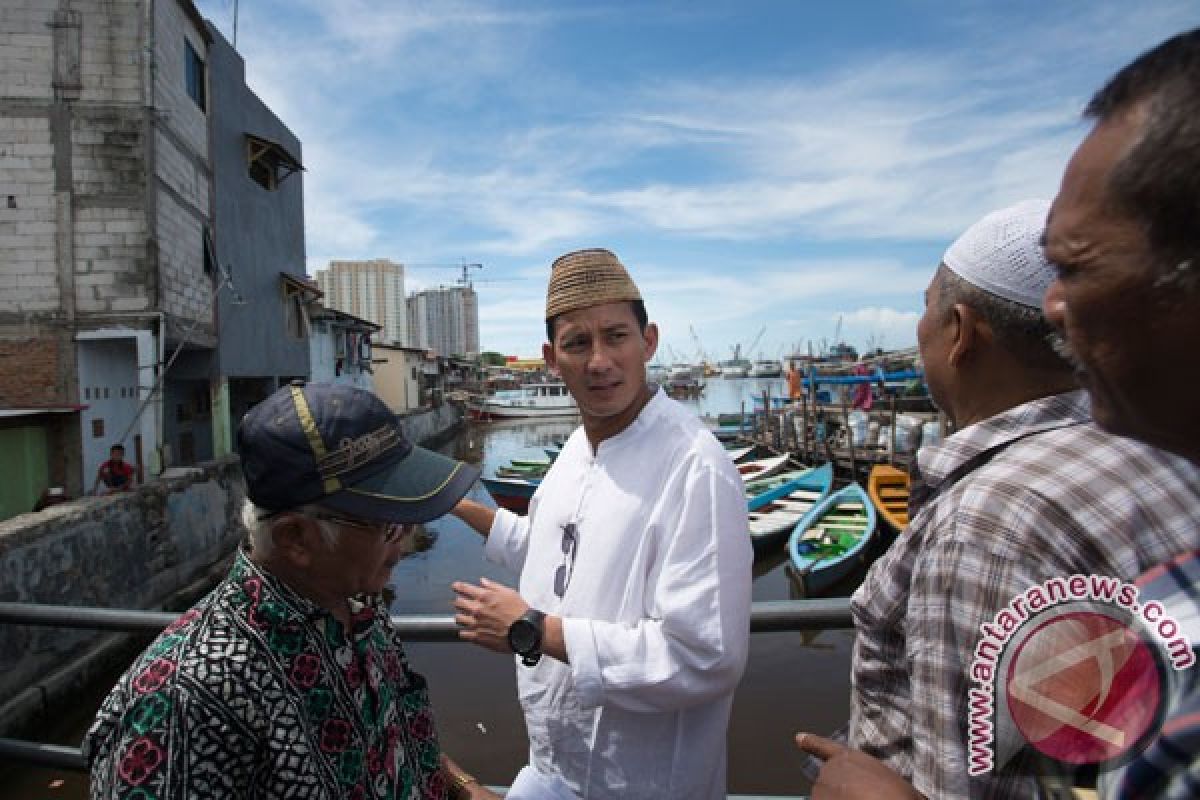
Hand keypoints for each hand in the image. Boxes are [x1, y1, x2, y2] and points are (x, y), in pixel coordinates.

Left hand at [451, 578, 528, 652]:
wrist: (525, 631)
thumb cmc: (519, 612)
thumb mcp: (509, 593)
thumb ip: (493, 586)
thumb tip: (482, 582)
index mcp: (484, 597)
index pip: (464, 589)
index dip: (458, 587)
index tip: (455, 587)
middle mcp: (477, 609)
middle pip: (458, 603)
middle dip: (458, 602)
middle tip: (460, 602)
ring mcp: (476, 624)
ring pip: (458, 619)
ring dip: (461, 616)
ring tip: (464, 617)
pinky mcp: (477, 637)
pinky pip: (463, 634)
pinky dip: (464, 631)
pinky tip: (468, 630)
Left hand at [794, 732, 922, 799]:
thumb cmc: (900, 797)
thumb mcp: (894, 782)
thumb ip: (875, 780)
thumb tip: (874, 789)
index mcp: (850, 758)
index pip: (825, 748)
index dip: (812, 743)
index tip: (799, 738)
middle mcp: (830, 770)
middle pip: (828, 784)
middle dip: (840, 794)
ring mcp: (820, 789)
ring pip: (824, 799)